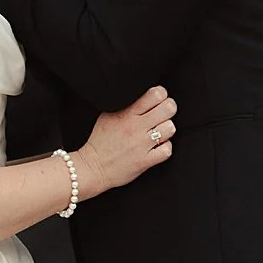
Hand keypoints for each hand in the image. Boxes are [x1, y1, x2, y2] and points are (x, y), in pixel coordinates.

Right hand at [74, 86, 176, 200]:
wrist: (92, 167)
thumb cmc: (100, 143)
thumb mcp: (107, 116)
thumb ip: (125, 106)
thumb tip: (140, 96)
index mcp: (127, 114)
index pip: (155, 95)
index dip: (161, 94)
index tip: (159, 99)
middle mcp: (136, 128)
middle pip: (168, 109)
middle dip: (168, 109)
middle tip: (163, 113)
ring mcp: (142, 145)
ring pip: (170, 128)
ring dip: (166, 129)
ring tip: (158, 131)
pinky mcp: (145, 161)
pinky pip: (167, 150)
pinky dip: (165, 148)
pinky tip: (157, 146)